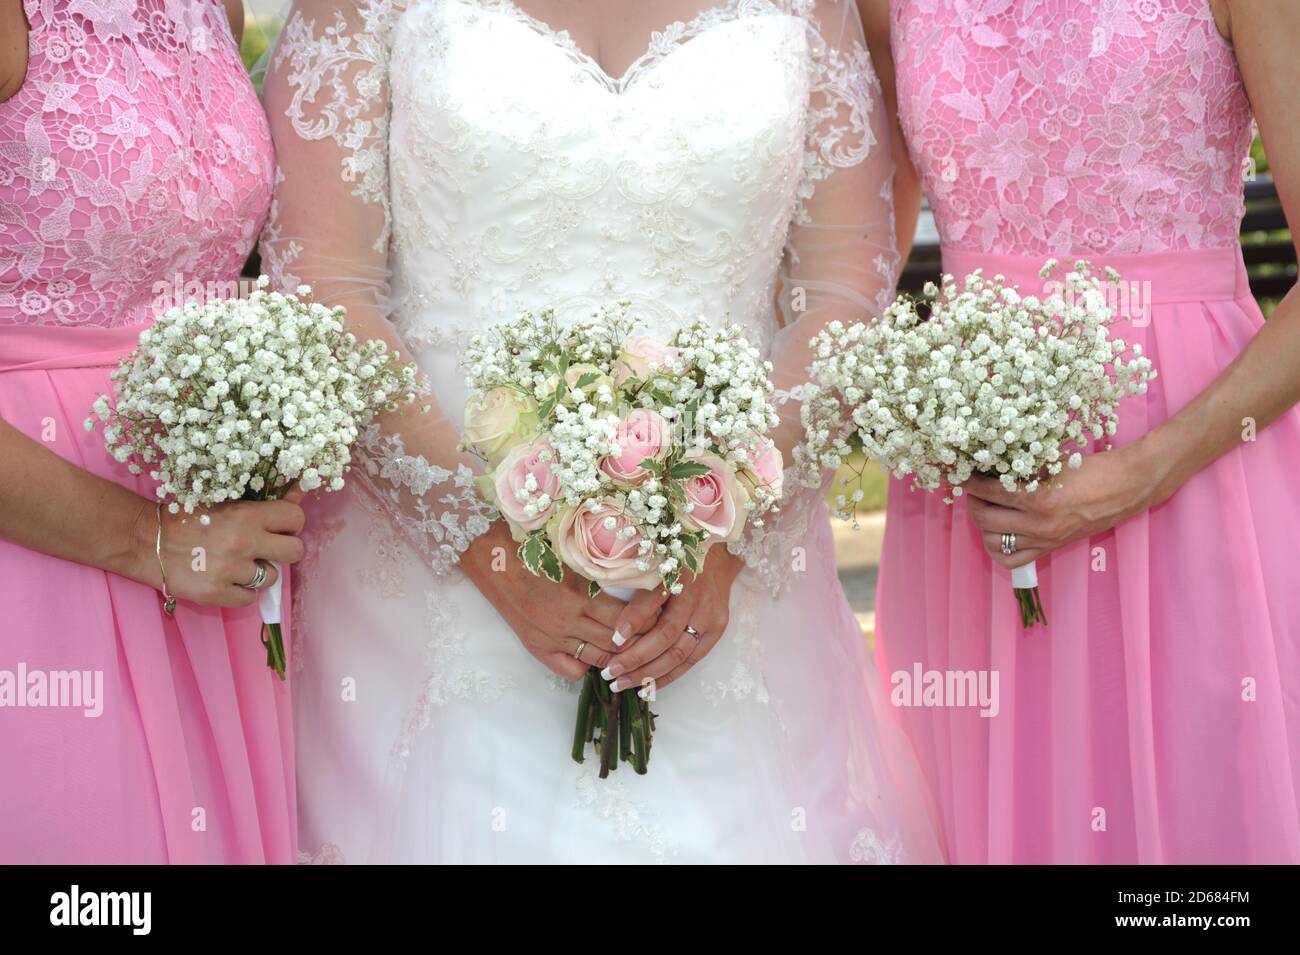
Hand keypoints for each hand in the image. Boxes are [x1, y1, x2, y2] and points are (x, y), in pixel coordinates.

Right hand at [135, 490, 306, 607]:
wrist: (146, 540)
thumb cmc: (187, 518)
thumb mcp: (226, 502)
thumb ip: (264, 503)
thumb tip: (300, 491)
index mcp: (247, 515)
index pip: (296, 518)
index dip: (290, 524)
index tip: (279, 528)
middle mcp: (243, 542)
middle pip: (296, 551)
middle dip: (284, 550)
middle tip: (266, 549)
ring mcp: (230, 571)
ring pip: (271, 578)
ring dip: (259, 572)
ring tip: (237, 564)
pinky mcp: (216, 594)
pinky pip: (249, 598)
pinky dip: (240, 591)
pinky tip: (225, 579)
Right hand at [460, 522, 658, 680]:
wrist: (490, 556)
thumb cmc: (532, 544)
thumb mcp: (572, 551)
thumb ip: (602, 564)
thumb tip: (639, 568)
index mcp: (580, 594)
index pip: (627, 619)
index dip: (647, 621)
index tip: (660, 615)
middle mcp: (568, 620)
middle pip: (617, 643)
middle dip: (639, 642)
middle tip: (654, 637)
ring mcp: (552, 637)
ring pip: (598, 659)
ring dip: (617, 657)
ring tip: (631, 649)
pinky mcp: (536, 647)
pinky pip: (571, 670)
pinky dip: (586, 666)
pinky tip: (593, 654)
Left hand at [600, 546, 744, 696]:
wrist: (717, 560)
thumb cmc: (675, 561)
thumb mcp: (653, 564)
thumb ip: (634, 586)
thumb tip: (607, 620)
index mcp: (676, 573)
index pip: (654, 599)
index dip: (634, 620)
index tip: (613, 639)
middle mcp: (695, 596)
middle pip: (666, 633)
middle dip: (636, 657)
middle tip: (610, 672)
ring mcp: (708, 616)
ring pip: (678, 653)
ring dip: (648, 673)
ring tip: (621, 684)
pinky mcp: (716, 630)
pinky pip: (691, 660)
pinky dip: (668, 676)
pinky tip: (646, 687)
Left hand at [963, 442, 1158, 567]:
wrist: (1129, 486)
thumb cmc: (1093, 467)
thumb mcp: (1052, 462)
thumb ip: (1020, 469)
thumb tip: (986, 466)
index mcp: (1038, 498)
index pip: (987, 490)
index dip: (967, 480)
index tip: (957, 471)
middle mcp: (1039, 524)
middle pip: (983, 518)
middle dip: (971, 500)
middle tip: (973, 487)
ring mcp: (1044, 540)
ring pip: (992, 541)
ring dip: (981, 523)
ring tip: (985, 506)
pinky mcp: (1051, 548)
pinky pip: (1010, 559)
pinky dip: (996, 547)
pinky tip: (997, 530)